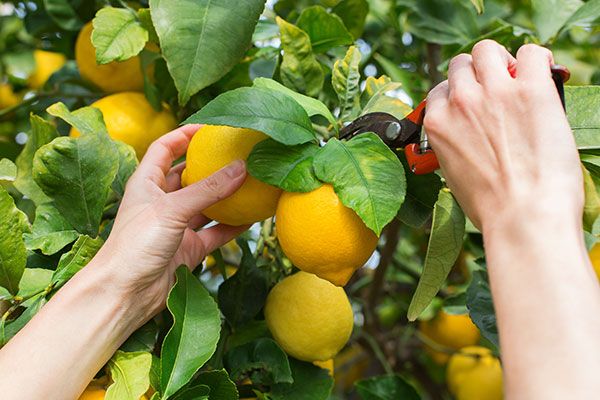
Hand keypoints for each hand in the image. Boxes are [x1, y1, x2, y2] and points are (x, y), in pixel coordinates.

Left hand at [90, 124, 248, 322]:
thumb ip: (208, 189)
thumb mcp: (171, 210)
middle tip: (239, 154)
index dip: (184, 134)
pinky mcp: (189, 249)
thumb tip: (242, 167)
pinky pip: (216, 232)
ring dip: (227, 196)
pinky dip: (233, 225)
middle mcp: (162, 202)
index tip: (210, 126)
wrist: (124, 295)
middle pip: (189, 175)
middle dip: (212, 165)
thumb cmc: (134, 246)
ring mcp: (177, 227)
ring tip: (253, 183)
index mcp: (146, 183)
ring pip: (207, 205)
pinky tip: (253, 217)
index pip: (164, 148)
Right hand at [424, 40, 582, 232]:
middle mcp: (460, 103)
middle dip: (477, 75)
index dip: (458, 97)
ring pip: (488, 51)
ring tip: (518, 79)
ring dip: (501, 61)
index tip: (473, 106)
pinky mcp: (531, 90)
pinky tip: (543, 75)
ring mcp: (494, 93)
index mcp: (438, 125)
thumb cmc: (493, 208)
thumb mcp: (454, 176)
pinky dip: (536, 59)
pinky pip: (531, 53)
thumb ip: (454, 146)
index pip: (440, 91)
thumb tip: (469, 136)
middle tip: (497, 91)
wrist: (523, 217)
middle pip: (461, 65)